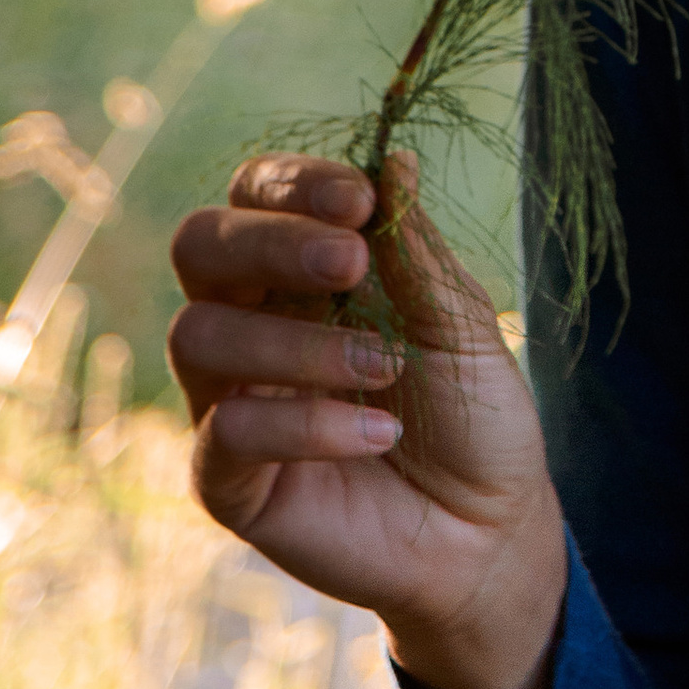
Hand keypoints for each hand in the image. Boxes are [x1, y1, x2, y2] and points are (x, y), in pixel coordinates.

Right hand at [169, 153, 565, 688]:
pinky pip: (228, 430)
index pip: (256, 196)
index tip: (360, 200)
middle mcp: (253, 322)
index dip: (293, 185)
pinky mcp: (230, 477)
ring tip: (385, 370)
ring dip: (297, 343)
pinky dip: (306, 423)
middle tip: (350, 266)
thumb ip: (414, 252)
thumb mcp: (459, 324)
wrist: (489, 529)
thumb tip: (392, 159)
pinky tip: (377, 433)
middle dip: (270, 243)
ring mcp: (233, 398)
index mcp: (303, 271)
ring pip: (199, 334)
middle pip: (200, 246)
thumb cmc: (473, 415)